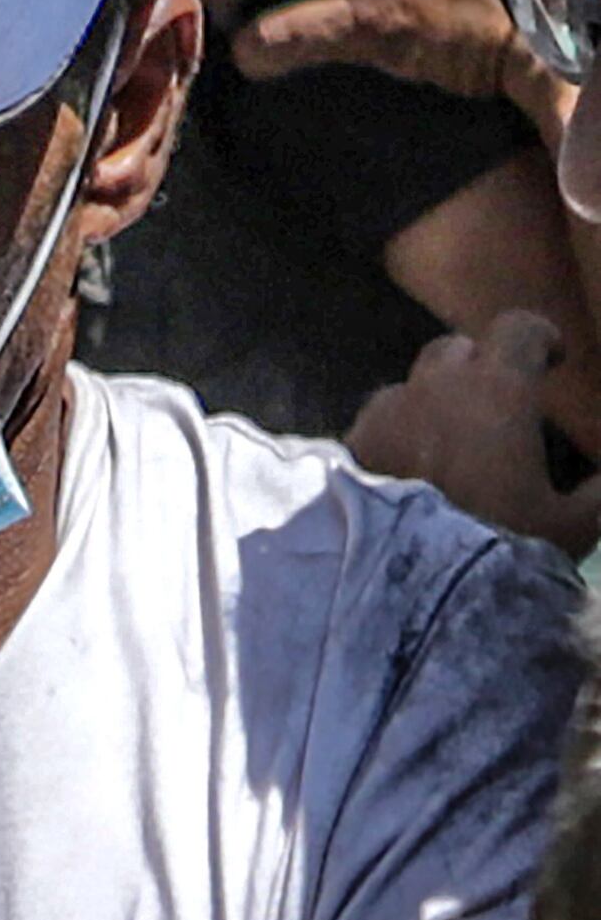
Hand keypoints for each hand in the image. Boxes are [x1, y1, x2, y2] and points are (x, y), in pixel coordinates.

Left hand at [355, 310, 586, 551]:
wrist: (403, 590)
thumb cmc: (497, 545)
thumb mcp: (570, 526)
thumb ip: (600, 494)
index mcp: (496, 389)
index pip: (517, 329)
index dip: (538, 338)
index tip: (551, 361)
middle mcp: (434, 387)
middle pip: (454, 351)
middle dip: (477, 367)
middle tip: (494, 406)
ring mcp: (381, 415)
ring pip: (407, 388)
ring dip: (428, 402)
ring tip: (445, 443)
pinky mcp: (344, 449)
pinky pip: (372, 427)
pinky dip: (392, 436)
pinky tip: (402, 473)